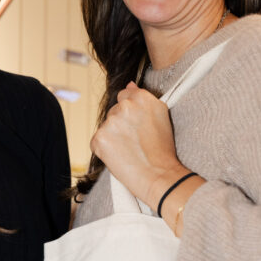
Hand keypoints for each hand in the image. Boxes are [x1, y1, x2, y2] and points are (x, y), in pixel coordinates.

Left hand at [91, 83, 191, 210]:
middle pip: (114, 110)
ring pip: (106, 126)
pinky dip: (105, 149)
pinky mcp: (99, 138)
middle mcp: (125, 106)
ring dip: (113, 136)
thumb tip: (129, 84)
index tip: (135, 124)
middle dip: (121, 124)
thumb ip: (142, 98)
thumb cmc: (163, 150)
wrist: (158, 176)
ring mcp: (110, 122)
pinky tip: (120, 156)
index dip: (130, 111)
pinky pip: (98, 140)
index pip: (125, 94)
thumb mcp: (161, 116)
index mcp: (142, 98)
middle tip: (135, 141)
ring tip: (129, 150)